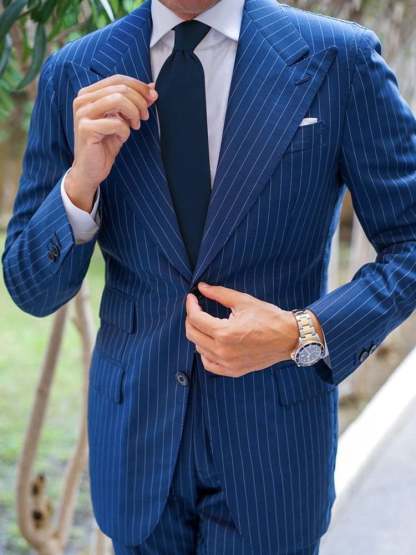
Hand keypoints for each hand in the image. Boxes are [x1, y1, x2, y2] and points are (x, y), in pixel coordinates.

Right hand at [65, 74, 158, 210]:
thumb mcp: (122, 120)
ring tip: (136, 125)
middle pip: (120, 88)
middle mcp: (82, 100)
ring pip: (118, 100)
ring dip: (133, 113)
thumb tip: (152, 88)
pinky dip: (125, 130)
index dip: (139, 87)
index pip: (118, 79)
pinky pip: (116, 122)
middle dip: (139, 102)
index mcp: (89, 93)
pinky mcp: (85, 128)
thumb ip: (133, 102)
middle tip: (145, 116)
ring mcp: (82, 113)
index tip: (153, 98)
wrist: (90, 170)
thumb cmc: (105, 144)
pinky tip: (123, 137)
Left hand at [185, 282, 300, 376]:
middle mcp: (223, 351)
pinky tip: (211, 343)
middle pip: (192, 334)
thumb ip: (219, 294)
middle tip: (197, 308)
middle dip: (191, 319)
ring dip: (198, 335)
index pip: (195, 319)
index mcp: (224, 333)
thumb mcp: (243, 301)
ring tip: (206, 323)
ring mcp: (227, 364)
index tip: (192, 297)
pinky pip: (209, 364)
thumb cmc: (269, 317)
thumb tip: (202, 287)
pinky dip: (205, 353)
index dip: (191, 305)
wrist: (289, 337)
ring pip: (199, 349)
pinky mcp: (233, 371)